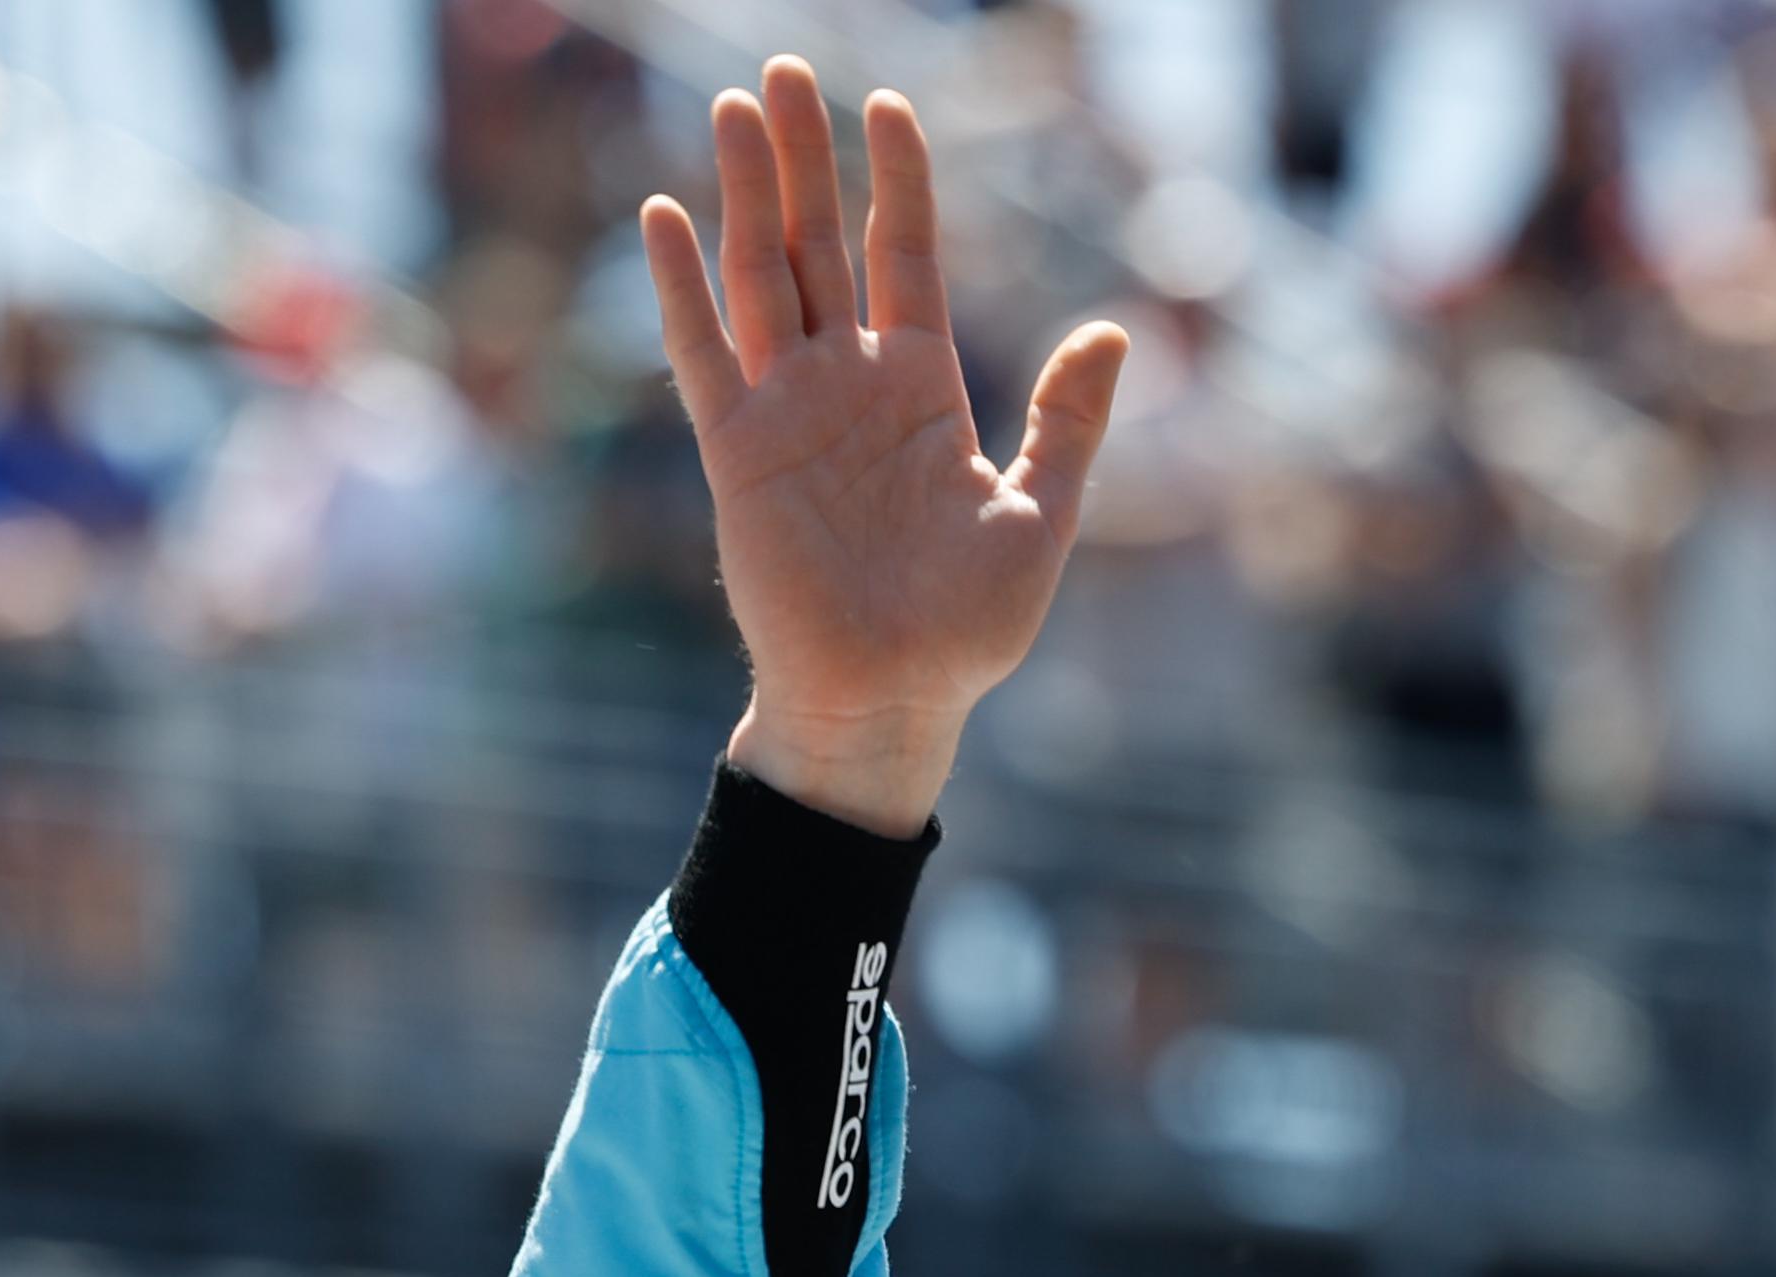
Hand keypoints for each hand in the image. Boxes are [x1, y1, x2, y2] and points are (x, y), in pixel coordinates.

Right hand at [638, 61, 1123, 833]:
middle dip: (804, 161)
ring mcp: (787, 414)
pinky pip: (702, 356)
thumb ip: (1067, 424)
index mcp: (920, 390)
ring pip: (759, 277)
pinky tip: (663, 216)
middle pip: (818, 245)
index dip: (896, 183)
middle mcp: (847, 386)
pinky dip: (681, 289)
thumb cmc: (967, 632)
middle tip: (787, 72)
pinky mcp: (737, 455)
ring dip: (744, 194)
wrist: (892, 704)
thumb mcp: (1040, 519)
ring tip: (734, 108)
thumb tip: (1111, 331)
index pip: (902, 257)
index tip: (886, 106)